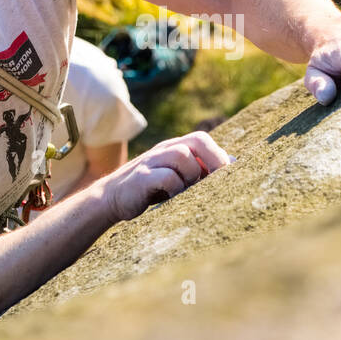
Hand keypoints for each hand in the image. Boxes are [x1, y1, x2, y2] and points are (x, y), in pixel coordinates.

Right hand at [98, 131, 231, 221]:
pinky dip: (175, 187)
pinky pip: (166, 176)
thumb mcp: (174, 179)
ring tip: (187, 192)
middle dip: (214, 160)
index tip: (229, 177)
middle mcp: (164, 149)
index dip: (219, 156)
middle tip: (219, 181)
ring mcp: (151, 161)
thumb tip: (229, 174)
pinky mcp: (141, 177)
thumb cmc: (150, 191)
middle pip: (197, 140)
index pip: (202, 140)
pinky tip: (172, 199)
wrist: (110, 199)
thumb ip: (195, 174)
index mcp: (174, 147)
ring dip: (192, 175)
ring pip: (182, 155)